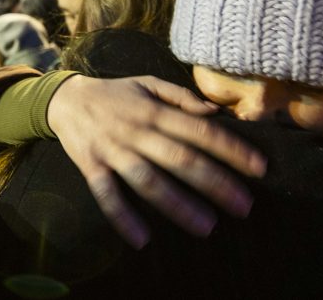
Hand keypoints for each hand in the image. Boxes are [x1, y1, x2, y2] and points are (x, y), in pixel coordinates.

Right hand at [47, 75, 266, 248]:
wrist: (64, 99)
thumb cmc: (115, 93)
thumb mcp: (148, 83)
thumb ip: (181, 96)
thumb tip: (213, 112)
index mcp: (154, 111)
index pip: (200, 130)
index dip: (231, 148)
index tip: (259, 167)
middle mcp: (136, 131)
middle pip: (180, 158)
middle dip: (214, 183)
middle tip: (244, 206)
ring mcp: (113, 150)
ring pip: (148, 180)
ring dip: (177, 205)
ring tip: (206, 227)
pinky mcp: (91, 167)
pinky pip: (106, 195)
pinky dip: (122, 217)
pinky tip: (142, 239)